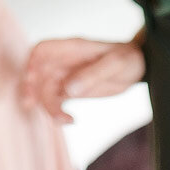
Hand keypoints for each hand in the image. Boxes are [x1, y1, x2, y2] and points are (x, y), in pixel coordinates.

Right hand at [19, 37, 144, 123]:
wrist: (139, 66)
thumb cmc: (128, 58)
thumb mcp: (115, 63)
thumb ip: (92, 74)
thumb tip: (68, 89)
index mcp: (73, 48)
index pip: (43, 50)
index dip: (31, 63)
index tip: (30, 79)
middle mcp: (65, 62)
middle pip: (39, 73)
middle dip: (32, 90)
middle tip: (32, 106)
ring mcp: (67, 76)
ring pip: (45, 90)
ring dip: (46, 106)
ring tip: (63, 120)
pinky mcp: (73, 91)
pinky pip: (57, 101)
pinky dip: (57, 112)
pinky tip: (69, 120)